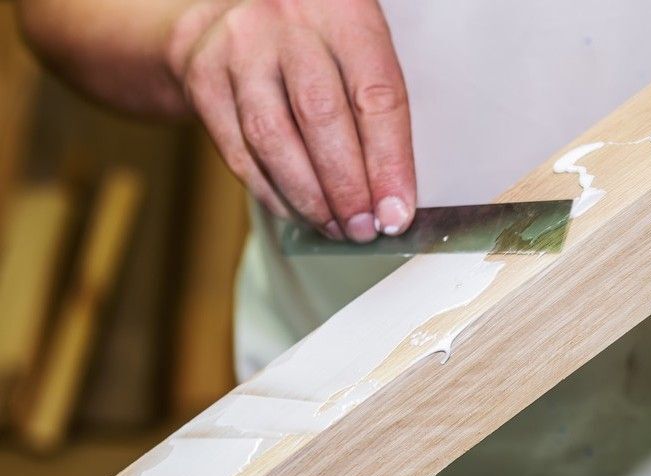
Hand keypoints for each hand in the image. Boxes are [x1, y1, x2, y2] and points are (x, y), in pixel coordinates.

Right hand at [166, 0, 415, 241]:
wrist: (233, 9)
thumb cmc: (315, 38)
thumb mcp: (358, 47)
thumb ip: (377, 109)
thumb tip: (393, 197)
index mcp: (343, 10)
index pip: (375, 96)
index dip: (389, 164)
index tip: (396, 213)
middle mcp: (287, 21)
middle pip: (321, 117)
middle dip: (346, 188)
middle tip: (363, 229)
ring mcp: (239, 48)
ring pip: (273, 139)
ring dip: (309, 198)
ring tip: (334, 227)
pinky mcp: (204, 79)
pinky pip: (240, 152)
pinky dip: (273, 193)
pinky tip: (298, 213)